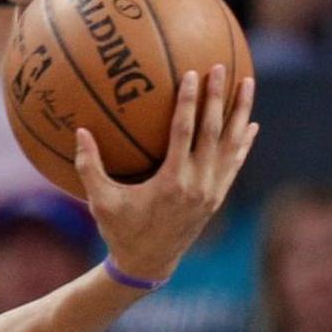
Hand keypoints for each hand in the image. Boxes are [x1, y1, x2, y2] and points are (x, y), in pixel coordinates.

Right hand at [77, 65, 258, 280]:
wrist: (148, 263)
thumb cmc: (121, 231)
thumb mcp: (101, 201)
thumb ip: (89, 167)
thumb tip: (80, 132)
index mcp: (172, 182)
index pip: (184, 132)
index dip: (189, 102)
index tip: (192, 74)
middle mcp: (198, 184)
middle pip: (214, 132)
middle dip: (218, 97)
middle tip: (219, 68)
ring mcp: (211, 191)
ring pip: (231, 144)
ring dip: (240, 113)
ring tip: (246, 84)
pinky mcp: (216, 198)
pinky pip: (235, 164)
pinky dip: (244, 143)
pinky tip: (251, 125)